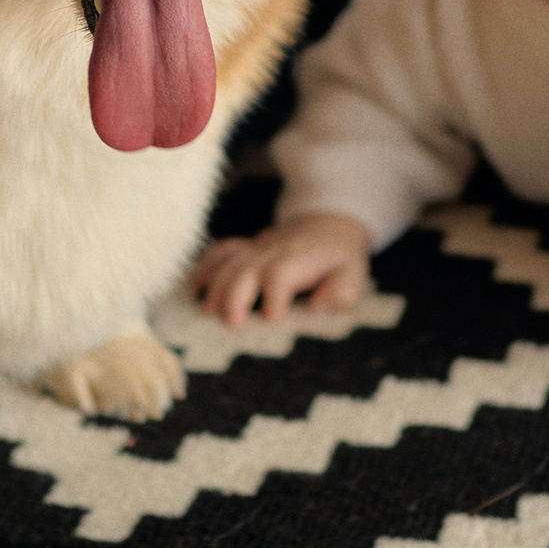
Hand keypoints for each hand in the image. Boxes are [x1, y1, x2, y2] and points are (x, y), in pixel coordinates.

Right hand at [192, 211, 371, 325]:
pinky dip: (206, 267)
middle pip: (247, 268)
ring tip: (208, 312)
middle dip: (236, 295)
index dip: (274, 295)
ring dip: (217, 286)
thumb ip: (342, 291)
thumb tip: (319, 305)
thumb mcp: (354, 274)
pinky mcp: (247, 248)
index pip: (281, 273)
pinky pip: (222, 251)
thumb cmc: (341, 258)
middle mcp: (275, 250)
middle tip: (231, 323)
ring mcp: (258, 247)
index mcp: (302, 259)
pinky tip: (194, 287)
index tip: (272, 317)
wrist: (331, 224)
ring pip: (230, 262)